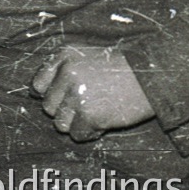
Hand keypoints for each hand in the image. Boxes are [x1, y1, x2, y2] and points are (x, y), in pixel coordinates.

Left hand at [31, 44, 155, 142]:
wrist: (152, 76)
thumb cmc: (121, 67)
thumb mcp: (87, 56)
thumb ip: (62, 68)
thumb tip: (36, 92)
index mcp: (64, 57)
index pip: (38, 85)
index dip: (50, 95)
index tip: (63, 99)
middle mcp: (67, 74)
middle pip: (49, 107)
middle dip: (65, 111)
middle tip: (86, 107)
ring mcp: (78, 95)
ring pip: (60, 123)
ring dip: (75, 124)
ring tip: (94, 115)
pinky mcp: (91, 115)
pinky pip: (77, 134)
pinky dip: (88, 133)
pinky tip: (102, 123)